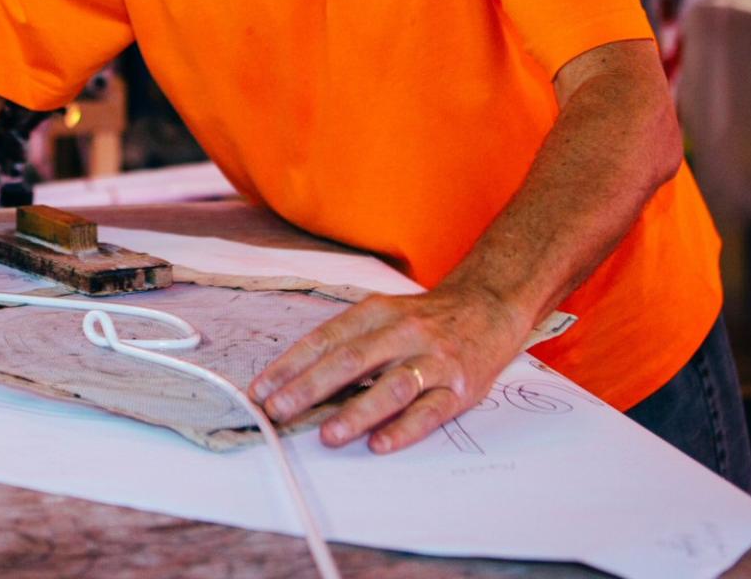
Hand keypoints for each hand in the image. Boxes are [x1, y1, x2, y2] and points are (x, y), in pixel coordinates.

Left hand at [248, 283, 528, 453]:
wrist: (488, 306)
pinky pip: (430, 411)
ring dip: (357, 412)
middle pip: (351, 360)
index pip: (325, 339)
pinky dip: (404, 429)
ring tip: (328, 434)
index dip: (291, 365)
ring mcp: (433, 359)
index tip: (262, 390)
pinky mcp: (460, 387)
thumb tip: (296, 380)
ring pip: (391, 386)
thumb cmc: (424, 319)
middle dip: (310, 388)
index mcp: (376, 313)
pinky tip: (379, 444)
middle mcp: (402, 332)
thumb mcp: (383, 315)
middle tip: (279, 411)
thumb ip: (348, 342)